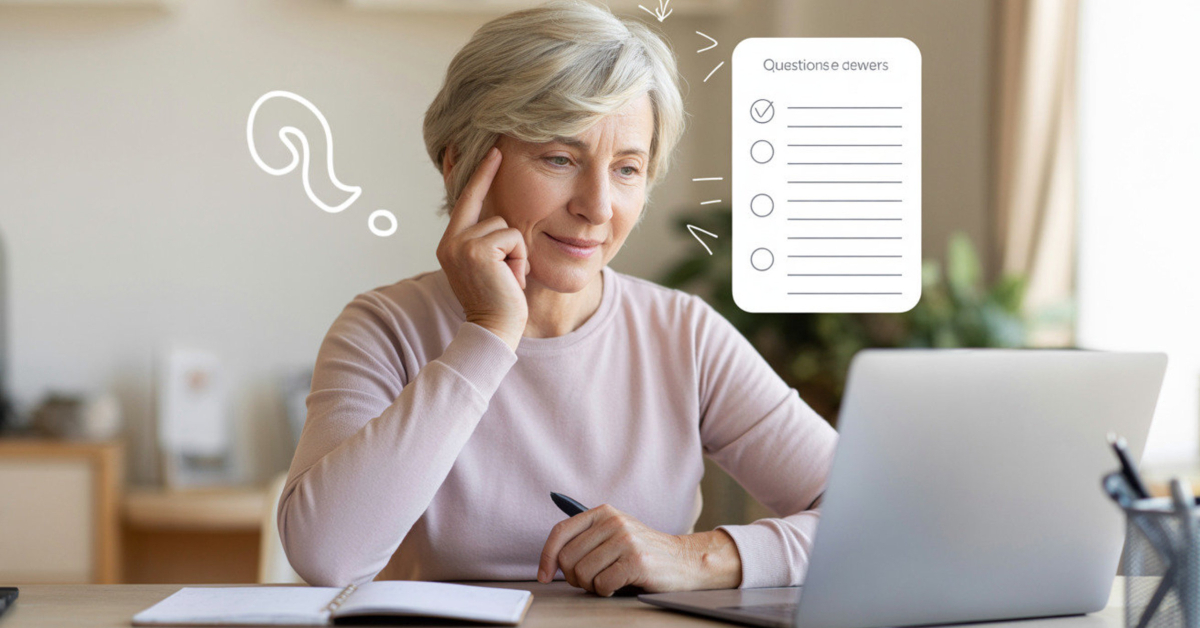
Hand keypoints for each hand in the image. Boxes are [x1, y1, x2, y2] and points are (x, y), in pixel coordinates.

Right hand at [435, 146, 528, 350]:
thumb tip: (499, 216)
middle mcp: (451, 241)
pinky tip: (510, 279)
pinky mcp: (477, 250)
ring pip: (507, 226)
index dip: (479, 173)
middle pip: (495, 214)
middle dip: (511, 243)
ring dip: (516, 253)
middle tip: (507, 275)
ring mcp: (461, 244)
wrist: (493, 330)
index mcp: (451, 243)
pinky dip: (519, 258)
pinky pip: (514, 237)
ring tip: (507, 278)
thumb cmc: (498, 301)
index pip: (466, 200)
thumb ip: (486, 240)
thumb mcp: (488, 266)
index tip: (491, 148)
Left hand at [537, 504, 742, 595]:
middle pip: (568, 558)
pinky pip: (602, 585)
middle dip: (574, 578)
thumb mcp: (614, 534)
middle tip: (590, 581)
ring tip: (609, 580)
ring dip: (592, 586)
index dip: (546, 557)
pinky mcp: (636, 561)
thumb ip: (586, 538)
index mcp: (603, 512)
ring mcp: (625, 540)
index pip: (560, 532)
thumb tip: (550, 559)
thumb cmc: (642, 552)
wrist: (683, 561)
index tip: (544, 576)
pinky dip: (607, 592)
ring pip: (583, 574)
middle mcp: (613, 522)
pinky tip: (620, 585)